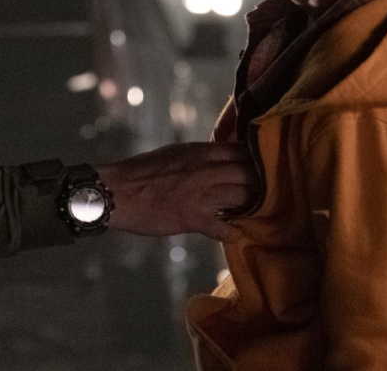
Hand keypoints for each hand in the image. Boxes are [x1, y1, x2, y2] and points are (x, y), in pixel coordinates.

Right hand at [96, 141, 259, 241]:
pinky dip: (232, 233)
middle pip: (250, 174)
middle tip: (270, 195)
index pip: (242, 151)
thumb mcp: (175, 154)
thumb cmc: (142, 172)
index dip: (259, 161)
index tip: (267, 170)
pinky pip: (223, 228)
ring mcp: (201, 194)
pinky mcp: (192, 217)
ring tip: (257, 215)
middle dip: (263, 185)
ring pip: (243, 198)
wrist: (116, 191)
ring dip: (253, 208)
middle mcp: (205, 170)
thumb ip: (200, 157)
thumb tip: (218, 159)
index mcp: (201, 152)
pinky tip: (235, 235)